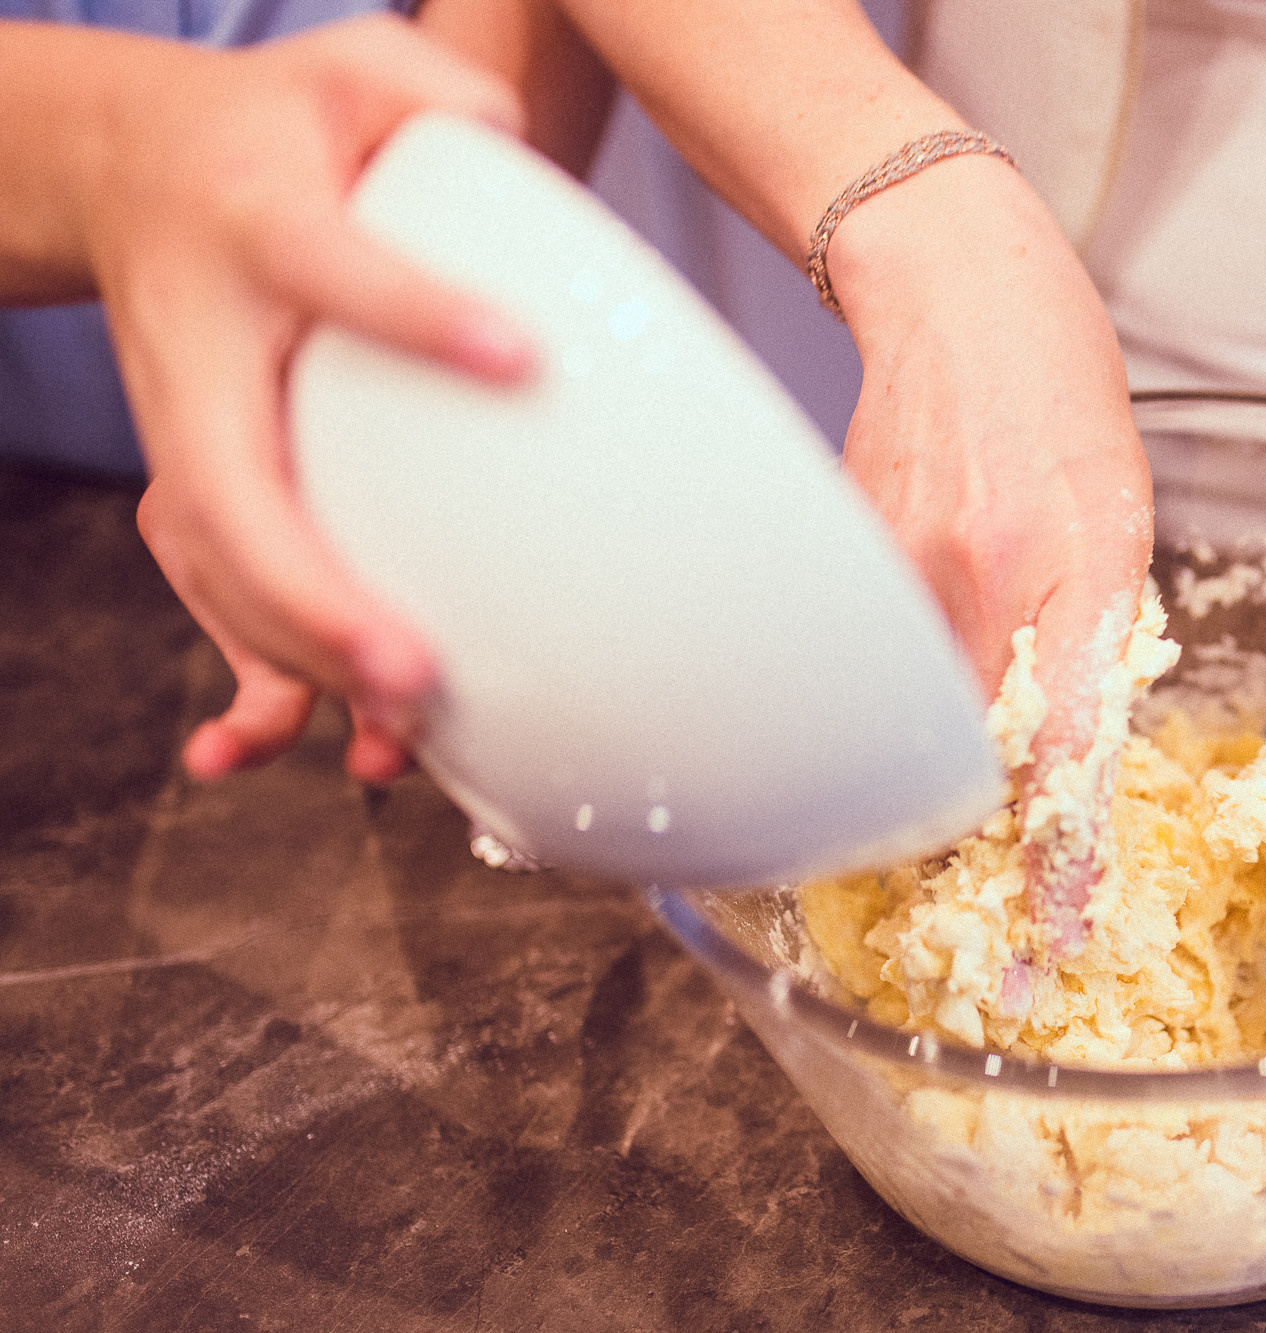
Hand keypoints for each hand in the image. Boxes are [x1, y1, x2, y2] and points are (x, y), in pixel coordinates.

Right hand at [77, 17, 535, 780]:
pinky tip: (262, 746)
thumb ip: (431, 96)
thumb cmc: (272, 130)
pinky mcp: (207, 480)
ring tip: (388, 735)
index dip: (416, 311)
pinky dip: (245, 670)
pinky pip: (218, 585)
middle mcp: (210, 348)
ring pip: (221, 565)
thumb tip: (510, 145)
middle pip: (234, 485)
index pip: (336, 268)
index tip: (518, 357)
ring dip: (294, 659)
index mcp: (261, 229)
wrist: (139, 170)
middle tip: (412, 670)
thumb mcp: (348, 72)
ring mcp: (193, 427)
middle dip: (313, 592)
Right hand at [830, 156, 1153, 954]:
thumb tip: (1067, 735)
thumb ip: (1096, 627)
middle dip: (975, 834)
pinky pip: (870, 658)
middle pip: (969, 757)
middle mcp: (980, 584)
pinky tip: (901, 672)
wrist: (957, 286)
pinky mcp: (844, 557)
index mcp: (1077, 572)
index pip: (1067, 754)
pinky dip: (890, 688)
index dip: (1055, 862)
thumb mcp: (1123, 510)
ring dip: (928, 762)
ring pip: (912, 716)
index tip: (1047, 943)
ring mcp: (899, 571)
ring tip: (939, 779)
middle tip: (986, 890)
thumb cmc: (1060, 389)